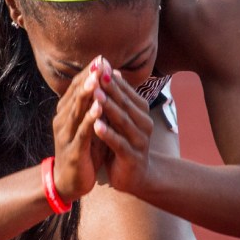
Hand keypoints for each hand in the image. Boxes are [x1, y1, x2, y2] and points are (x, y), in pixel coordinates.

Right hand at [51, 56, 109, 201]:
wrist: (68, 183)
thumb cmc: (81, 152)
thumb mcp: (88, 126)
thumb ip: (94, 106)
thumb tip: (106, 85)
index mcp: (66, 113)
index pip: (76, 88)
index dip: (88, 73)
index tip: (101, 58)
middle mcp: (63, 121)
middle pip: (75, 95)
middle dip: (88, 78)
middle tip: (99, 61)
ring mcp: (66, 135)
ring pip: (77, 110)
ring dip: (87, 94)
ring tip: (97, 79)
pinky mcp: (73, 150)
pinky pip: (82, 132)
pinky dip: (90, 118)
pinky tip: (98, 108)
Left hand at [93, 68, 153, 193]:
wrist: (135, 176)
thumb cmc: (124, 142)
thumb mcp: (121, 118)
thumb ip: (118, 97)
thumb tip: (112, 70)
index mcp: (141, 111)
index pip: (125, 91)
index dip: (111, 78)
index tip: (98, 63)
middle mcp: (143, 123)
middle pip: (124, 103)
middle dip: (109, 88)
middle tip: (95, 74)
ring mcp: (140, 140)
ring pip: (122, 121)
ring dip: (108, 107)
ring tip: (95, 95)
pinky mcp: (132, 157)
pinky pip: (119, 143)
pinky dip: (108, 134)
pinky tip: (96, 126)